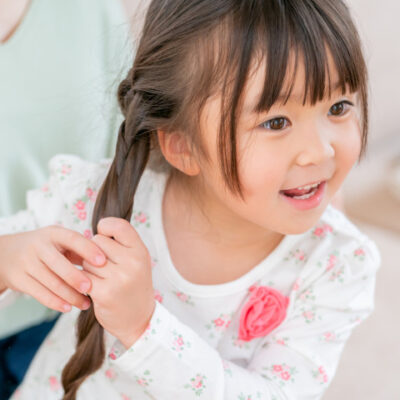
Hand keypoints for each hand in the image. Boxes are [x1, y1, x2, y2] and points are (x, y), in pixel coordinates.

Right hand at [0, 226, 106, 311]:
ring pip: (50, 282)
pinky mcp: (19, 279)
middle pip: (59, 264)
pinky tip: (69, 307)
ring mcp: (26, 263)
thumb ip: (80, 249)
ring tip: (86, 304)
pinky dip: (55, 302)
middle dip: (76, 277)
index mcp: (54, 233)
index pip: (72, 239)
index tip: (102, 261)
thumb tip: (108, 259)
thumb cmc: (47, 247)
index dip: (88, 249)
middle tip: (92, 287)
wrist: (8, 253)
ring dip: (70, 295)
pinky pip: (39, 293)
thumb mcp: (60, 241)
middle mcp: (38, 246)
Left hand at [82, 218, 154, 348]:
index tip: (104, 235)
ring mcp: (119, 278)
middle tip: (104, 265)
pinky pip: (82, 278)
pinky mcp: (105, 293)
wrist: (139, 319)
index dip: (106, 227)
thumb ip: (122, 243)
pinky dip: (83, 282)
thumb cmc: (134, 285)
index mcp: (141, 251)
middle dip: (94, 252)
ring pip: (87, 260)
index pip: (119, 226)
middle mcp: (133, 263)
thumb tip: (98, 228)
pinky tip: (93, 289)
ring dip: (88, 269)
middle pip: (97, 242)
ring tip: (102, 279)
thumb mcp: (138, 260)